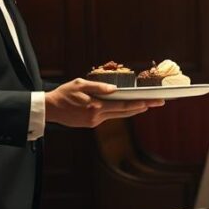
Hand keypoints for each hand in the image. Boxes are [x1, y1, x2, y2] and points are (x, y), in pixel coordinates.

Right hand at [45, 78, 163, 127]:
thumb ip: (98, 87)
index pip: (123, 105)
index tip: (152, 102)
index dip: (139, 104)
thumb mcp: (80, 84)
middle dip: (142, 107)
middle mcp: (97, 116)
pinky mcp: (91, 124)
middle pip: (125, 112)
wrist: (49, 109)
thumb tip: (114, 89)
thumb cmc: (64, 94)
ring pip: (118, 116)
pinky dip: (119, 112)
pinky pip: (109, 117)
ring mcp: (94, 122)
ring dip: (132, 111)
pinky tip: (127, 108)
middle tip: (158, 103)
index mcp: (96, 106)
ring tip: (146, 105)